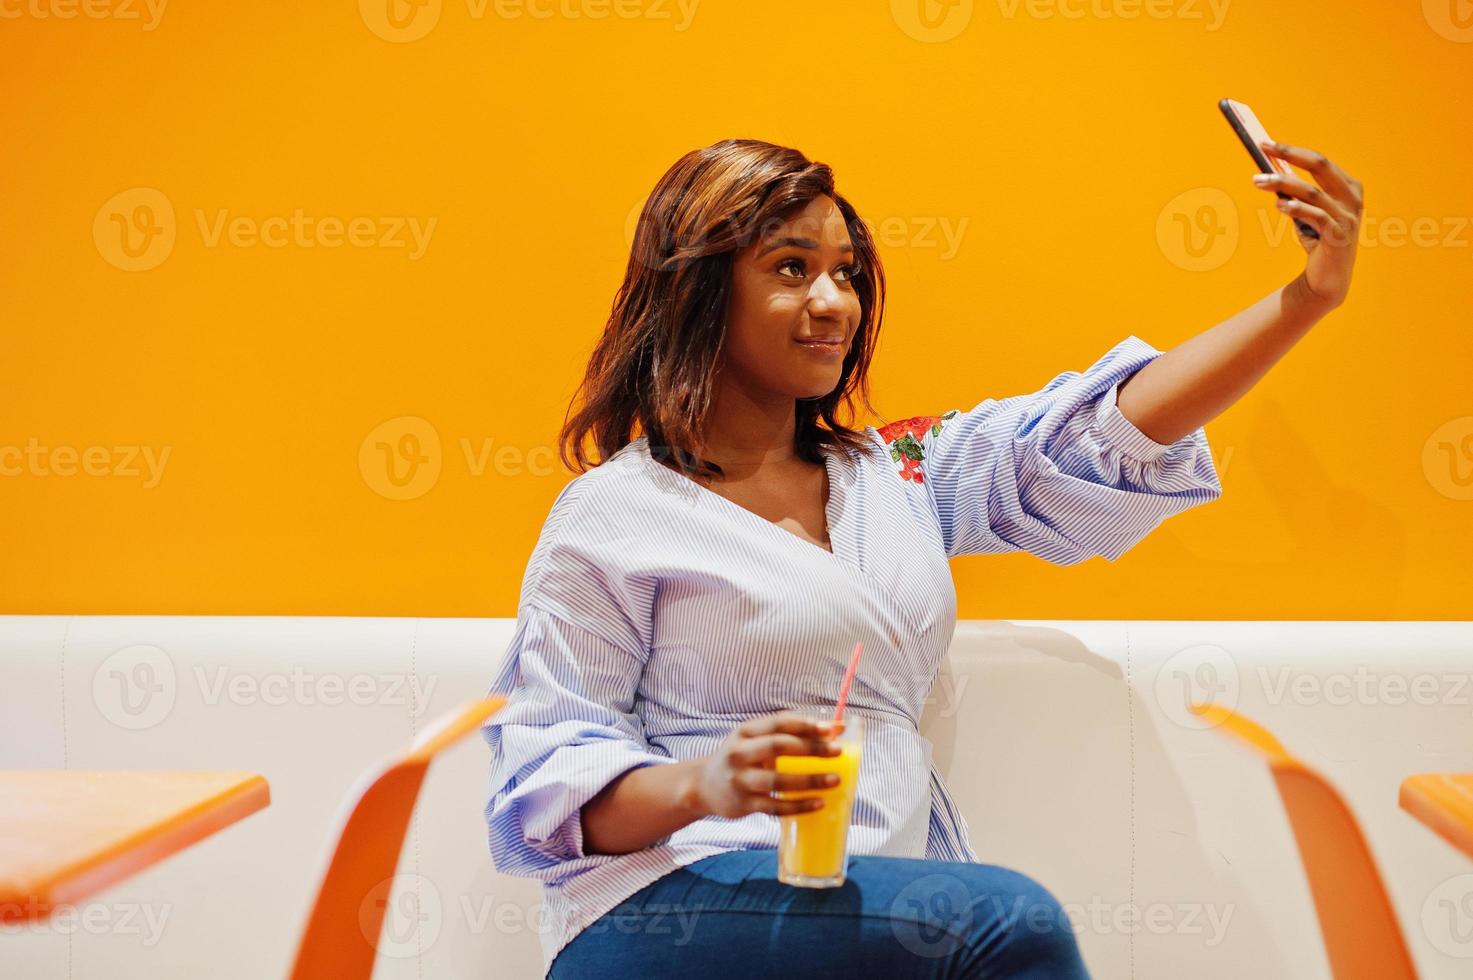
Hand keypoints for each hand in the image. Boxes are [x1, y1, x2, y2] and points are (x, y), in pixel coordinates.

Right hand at [694, 712, 841, 818]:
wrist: (704, 786)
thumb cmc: (740, 758)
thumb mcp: (753, 739)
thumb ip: (785, 734)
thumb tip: (833, 730)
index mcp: (745, 732)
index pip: (778, 723)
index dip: (806, 725)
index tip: (832, 729)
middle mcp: (739, 753)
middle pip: (778, 747)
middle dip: (811, 749)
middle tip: (837, 751)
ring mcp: (740, 780)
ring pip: (777, 780)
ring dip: (809, 780)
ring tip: (835, 780)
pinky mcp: (743, 805)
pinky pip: (775, 807)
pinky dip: (799, 806)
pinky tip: (819, 803)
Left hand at [1254, 141, 1363, 311]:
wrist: (1327, 280)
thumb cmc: (1317, 242)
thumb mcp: (1307, 213)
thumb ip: (1296, 194)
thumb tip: (1269, 173)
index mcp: (1348, 187)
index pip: (1319, 161)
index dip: (1293, 151)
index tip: (1266, 144)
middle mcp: (1352, 198)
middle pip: (1320, 166)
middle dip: (1289, 155)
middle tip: (1263, 149)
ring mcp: (1348, 216)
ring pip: (1312, 191)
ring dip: (1282, 184)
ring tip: (1258, 182)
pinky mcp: (1339, 236)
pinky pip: (1316, 216)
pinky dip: (1296, 208)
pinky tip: (1279, 205)